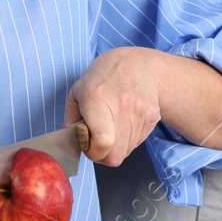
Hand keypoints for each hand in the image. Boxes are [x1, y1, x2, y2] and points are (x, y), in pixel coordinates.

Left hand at [65, 47, 164, 166]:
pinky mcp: (153, 116)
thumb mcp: (77, 92)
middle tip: (98, 142)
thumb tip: (68, 144)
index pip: (102, 141)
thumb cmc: (102, 79)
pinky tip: (124, 122)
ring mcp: (140, 110)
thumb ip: (70, 120)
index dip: (93, 152)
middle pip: (115, 155)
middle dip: (104, 155)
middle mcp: (121, 104)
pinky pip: (138, 142)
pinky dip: (128, 139)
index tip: (88, 145)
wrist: (137, 65)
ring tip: (112, 127)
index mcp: (96, 97)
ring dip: (116, 146)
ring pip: (126, 151)